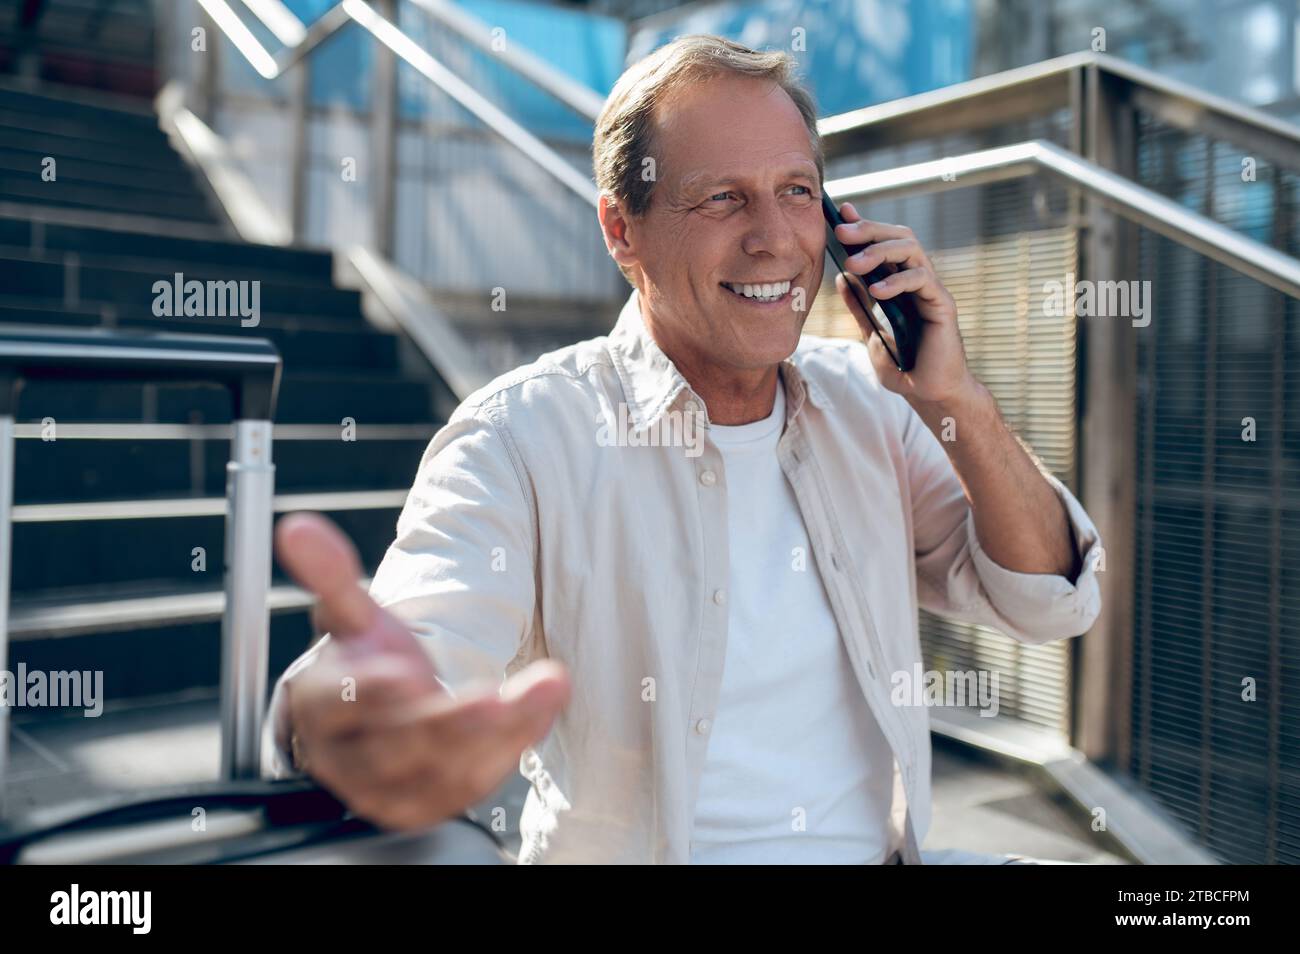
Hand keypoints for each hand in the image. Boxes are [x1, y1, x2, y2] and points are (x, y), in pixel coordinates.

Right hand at [274, 512, 570, 830]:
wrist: (380, 719)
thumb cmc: (367, 663)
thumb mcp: (352, 618)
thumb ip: (332, 575)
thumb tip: (300, 527)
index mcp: (324, 706)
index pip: (338, 705)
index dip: (371, 692)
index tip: (407, 673)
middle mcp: (353, 756)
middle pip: (396, 748)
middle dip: (446, 724)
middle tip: (491, 700)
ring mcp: (394, 788)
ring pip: (444, 771)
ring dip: (499, 734)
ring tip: (541, 690)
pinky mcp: (435, 802)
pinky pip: (479, 779)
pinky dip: (519, 741)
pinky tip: (544, 704)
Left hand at [832, 201, 975, 406]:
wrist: (928, 394)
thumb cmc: (905, 367)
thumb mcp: (871, 333)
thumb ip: (859, 306)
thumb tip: (841, 277)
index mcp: (902, 284)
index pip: (884, 244)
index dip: (864, 226)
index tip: (839, 214)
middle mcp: (919, 281)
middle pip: (899, 237)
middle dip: (869, 230)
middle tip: (841, 231)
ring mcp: (932, 291)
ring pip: (912, 250)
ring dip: (880, 251)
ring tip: (854, 263)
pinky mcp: (942, 305)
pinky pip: (923, 280)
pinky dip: (898, 281)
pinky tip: (877, 290)